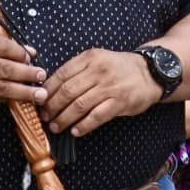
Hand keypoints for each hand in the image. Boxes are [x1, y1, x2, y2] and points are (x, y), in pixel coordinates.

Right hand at [0, 34, 46, 112]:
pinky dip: (8, 99)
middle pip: (4, 69)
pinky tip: (21, 100)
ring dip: (23, 92)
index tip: (32, 57)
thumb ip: (0, 46)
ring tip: (39, 94)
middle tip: (41, 76)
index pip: (2, 47)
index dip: (20, 52)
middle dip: (26, 74)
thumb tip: (29, 52)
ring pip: (0, 88)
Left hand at [43, 48, 159, 136]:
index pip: (61, 75)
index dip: (47, 90)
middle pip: (68, 92)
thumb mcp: (98, 59)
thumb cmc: (118, 68)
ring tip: (56, 127)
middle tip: (45, 117)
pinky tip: (75, 131)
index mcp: (90, 58)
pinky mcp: (120, 102)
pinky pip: (97, 116)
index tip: (39, 101)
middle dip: (53, 107)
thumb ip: (77, 70)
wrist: (150, 73)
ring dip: (64, 118)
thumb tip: (49, 89)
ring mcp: (110, 87)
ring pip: (79, 105)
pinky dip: (84, 125)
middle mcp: (99, 71)